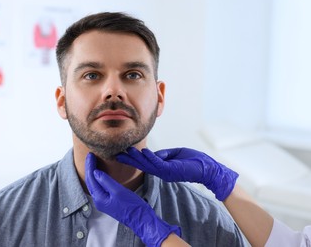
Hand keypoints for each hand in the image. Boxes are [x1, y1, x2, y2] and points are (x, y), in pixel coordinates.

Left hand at [85, 153, 180, 246]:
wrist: (141, 219)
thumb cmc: (132, 206)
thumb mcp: (118, 191)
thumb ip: (106, 181)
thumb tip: (95, 172)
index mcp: (99, 198)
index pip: (91, 178)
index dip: (90, 166)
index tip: (90, 155)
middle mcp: (99, 200)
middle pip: (91, 181)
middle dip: (90, 168)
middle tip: (90, 155)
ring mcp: (104, 201)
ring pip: (95, 184)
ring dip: (93, 172)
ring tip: (93, 162)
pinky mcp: (110, 201)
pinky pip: (101, 187)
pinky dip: (99, 178)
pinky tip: (101, 173)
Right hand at [116, 147, 238, 200]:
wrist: (208, 169)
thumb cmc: (194, 161)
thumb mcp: (175, 154)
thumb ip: (164, 155)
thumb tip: (152, 153)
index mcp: (162, 167)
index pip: (144, 162)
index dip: (133, 158)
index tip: (122, 153)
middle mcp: (162, 171)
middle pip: (142, 164)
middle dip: (130, 159)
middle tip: (116, 154)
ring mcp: (166, 172)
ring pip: (148, 164)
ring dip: (137, 158)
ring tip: (127, 151)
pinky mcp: (172, 170)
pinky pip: (158, 164)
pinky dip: (151, 157)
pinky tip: (144, 151)